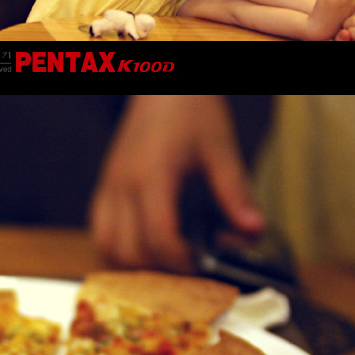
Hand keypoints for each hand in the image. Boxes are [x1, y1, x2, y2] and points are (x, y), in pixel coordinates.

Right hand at [86, 100, 257, 270]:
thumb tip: (253, 231)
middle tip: (190, 270)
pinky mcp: (106, 186)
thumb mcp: (220, 147)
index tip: (203, 269)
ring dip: (135, 264)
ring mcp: (110, 186)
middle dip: (160, 270)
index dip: (180, 262)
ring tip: (167, 263)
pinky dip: (119, 248)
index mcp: (153, 174)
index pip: (159, 235)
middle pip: (130, 250)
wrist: (162, 84)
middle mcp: (124, 184)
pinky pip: (100, 230)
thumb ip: (235, 192)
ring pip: (108, 246)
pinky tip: (145, 247)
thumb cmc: (190, 110)